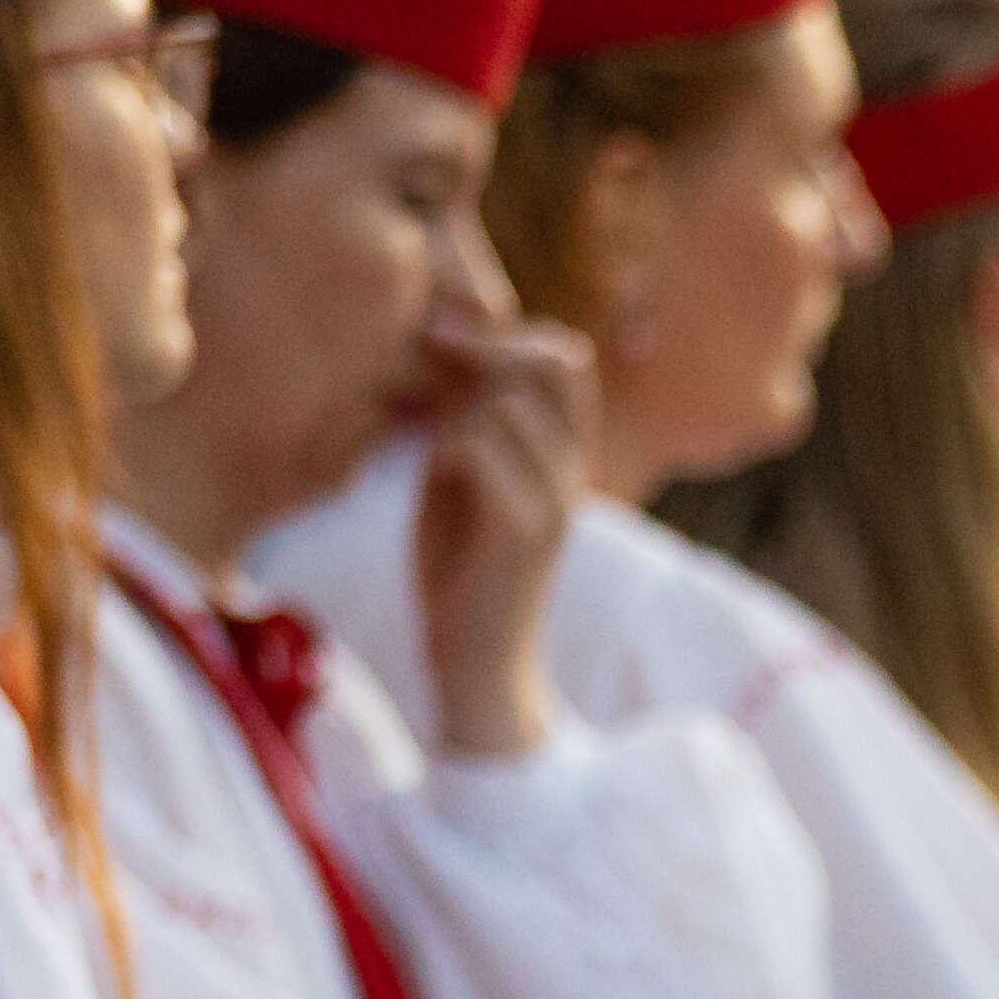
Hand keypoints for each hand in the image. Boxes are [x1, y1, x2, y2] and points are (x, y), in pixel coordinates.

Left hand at [404, 301, 595, 759]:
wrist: (477, 664)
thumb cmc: (459, 570)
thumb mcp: (458, 480)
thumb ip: (461, 425)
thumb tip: (433, 362)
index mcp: (563, 453)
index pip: (565, 356)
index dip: (507, 334)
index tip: (443, 344)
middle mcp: (574, 469)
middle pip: (558, 361)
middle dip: (490, 347)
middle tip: (431, 362)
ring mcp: (556, 499)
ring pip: (507, 401)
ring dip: (453, 405)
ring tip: (425, 440)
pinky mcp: (525, 531)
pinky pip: (480, 446)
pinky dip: (444, 445)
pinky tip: (430, 474)